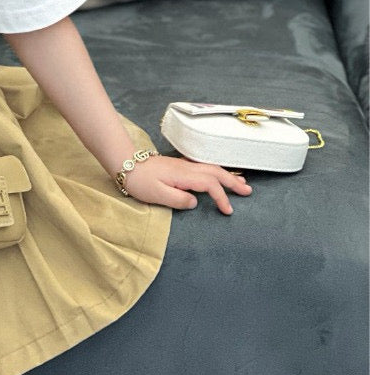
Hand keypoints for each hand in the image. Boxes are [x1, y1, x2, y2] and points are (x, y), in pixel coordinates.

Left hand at [119, 153, 252, 214]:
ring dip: (227, 175)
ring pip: (212, 168)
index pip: (210, 185)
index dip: (221, 197)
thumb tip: (195, 202)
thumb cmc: (139, 181)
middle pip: (216, 173)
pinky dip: (216, 171)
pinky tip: (219, 175)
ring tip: (241, 183)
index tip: (227, 210)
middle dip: (233, 182)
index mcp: (184, 175)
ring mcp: (184, 165)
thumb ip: (178, 200)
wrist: (126, 164)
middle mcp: (187, 168)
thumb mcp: (157, 195)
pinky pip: (204, 167)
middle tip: (248, 192)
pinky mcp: (179, 166)